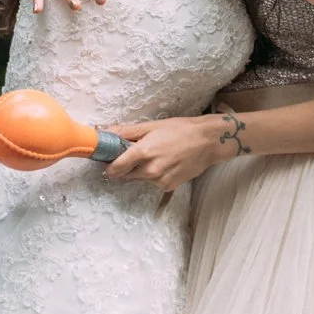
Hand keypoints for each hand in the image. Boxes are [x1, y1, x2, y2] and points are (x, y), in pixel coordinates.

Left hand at [102, 115, 233, 191]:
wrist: (208, 142)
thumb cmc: (180, 130)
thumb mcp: (152, 126)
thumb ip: (126, 132)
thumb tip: (105, 132)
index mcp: (142, 153)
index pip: (113, 169)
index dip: (109, 164)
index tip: (111, 158)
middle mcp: (149, 170)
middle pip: (125, 175)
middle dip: (126, 166)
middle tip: (137, 152)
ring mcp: (159, 181)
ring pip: (139, 179)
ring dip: (141, 170)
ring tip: (157, 155)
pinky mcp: (168, 187)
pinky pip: (153, 182)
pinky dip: (155, 175)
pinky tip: (166, 163)